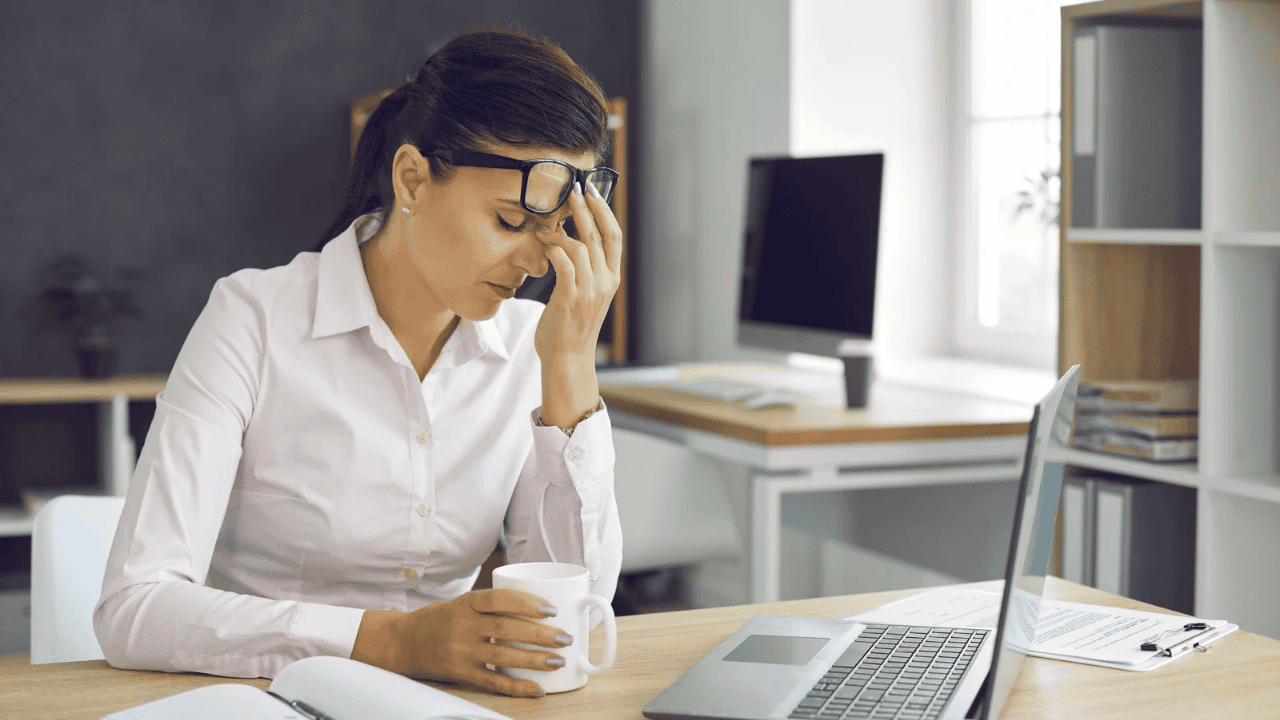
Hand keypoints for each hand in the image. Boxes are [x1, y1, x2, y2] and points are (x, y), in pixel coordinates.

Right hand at [351, 588, 571, 696]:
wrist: (403, 642)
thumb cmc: (441, 619)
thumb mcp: (462, 603)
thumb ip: (492, 605)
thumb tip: (539, 608)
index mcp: (466, 603)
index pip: (500, 599)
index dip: (527, 603)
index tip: (551, 609)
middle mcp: (463, 626)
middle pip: (507, 629)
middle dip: (541, 635)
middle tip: (565, 638)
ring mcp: (461, 651)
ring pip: (504, 656)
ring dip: (535, 660)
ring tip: (558, 661)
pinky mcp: (460, 673)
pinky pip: (493, 681)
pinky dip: (517, 687)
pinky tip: (536, 688)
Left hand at [533, 181, 621, 362]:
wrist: (568, 358)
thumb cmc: (572, 326)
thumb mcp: (588, 296)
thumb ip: (587, 271)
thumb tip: (574, 243)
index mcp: (612, 279)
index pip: (614, 236)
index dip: (605, 210)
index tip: (592, 191)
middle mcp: (605, 282)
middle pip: (599, 234)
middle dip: (585, 207)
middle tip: (572, 189)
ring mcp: (589, 290)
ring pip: (580, 245)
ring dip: (560, 231)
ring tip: (544, 228)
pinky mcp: (571, 298)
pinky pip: (564, 262)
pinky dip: (553, 249)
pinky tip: (543, 246)